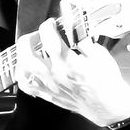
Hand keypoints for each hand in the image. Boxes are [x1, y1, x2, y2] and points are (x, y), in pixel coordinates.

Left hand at [14, 1, 129, 126]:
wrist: (107, 106)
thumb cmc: (106, 83)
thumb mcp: (100, 55)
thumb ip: (84, 41)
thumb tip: (74, 31)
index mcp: (69, 63)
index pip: (49, 38)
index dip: (47, 26)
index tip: (51, 23)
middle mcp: (55, 75)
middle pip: (28, 54)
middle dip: (29, 39)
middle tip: (38, 35)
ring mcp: (48, 86)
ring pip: (23, 70)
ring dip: (22, 56)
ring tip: (30, 50)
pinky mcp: (47, 95)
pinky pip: (26, 86)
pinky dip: (23, 75)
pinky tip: (28, 68)